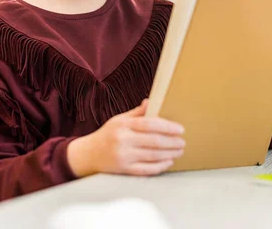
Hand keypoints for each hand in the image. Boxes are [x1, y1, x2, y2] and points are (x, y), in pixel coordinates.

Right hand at [67, 99, 184, 176]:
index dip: (168, 127)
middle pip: (154, 141)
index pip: (150, 124)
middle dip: (172, 142)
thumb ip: (137, 113)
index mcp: (123, 125)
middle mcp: (123, 140)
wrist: (88, 154)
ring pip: (152, 156)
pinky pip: (146, 169)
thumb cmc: (108, 134)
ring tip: (179, 151)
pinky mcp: (124, 170)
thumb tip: (151, 101)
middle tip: (182, 142)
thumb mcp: (120, 120)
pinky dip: (160, 166)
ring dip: (170, 154)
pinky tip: (169, 162)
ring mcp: (123, 156)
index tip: (180, 129)